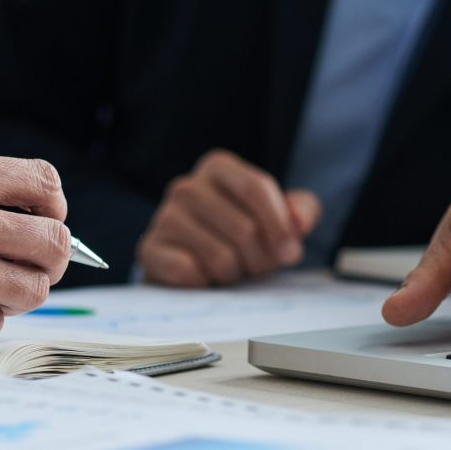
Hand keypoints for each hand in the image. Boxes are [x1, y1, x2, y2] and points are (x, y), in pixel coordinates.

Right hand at [136, 149, 321, 286]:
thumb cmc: (242, 234)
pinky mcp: (149, 249)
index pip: (256, 188)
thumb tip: (300, 223)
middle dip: (260, 259)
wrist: (195, 261)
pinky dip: (205, 282)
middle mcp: (186, 186)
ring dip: (234, 274)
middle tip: (258, 267)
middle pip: (243, 228)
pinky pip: (189, 272)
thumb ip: (301, 211)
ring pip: (219, 256)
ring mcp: (163, 216)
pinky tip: (205, 276)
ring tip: (232, 270)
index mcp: (218, 167)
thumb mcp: (279, 217)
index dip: (279, 226)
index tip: (289, 253)